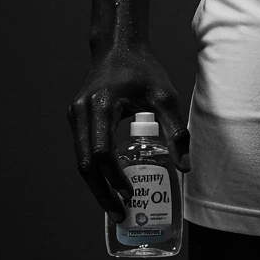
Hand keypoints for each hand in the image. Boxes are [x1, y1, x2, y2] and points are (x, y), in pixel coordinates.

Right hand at [67, 42, 191, 222]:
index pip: (101, 153)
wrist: (118, 46)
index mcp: (101, 104)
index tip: (129, 196)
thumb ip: (174, 130)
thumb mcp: (164, 96)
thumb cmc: (143, 70)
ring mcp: (75, 114)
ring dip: (96, 185)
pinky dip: (94, 169)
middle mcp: (81, 111)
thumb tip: (185, 166)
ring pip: (80, 159)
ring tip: (114, 205)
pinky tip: (109, 183)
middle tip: (119, 213)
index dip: (114, 179)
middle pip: (85, 163)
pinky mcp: (75, 117)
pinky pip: (82, 149)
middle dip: (101, 192)